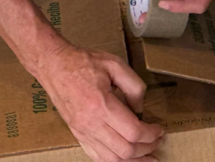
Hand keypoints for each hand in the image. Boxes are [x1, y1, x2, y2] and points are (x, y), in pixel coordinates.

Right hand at [33, 41, 163, 161]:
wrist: (54, 65)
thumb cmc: (83, 62)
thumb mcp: (115, 64)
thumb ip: (134, 86)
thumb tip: (140, 110)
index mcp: (101, 105)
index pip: (133, 132)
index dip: (151, 134)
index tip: (159, 130)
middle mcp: (90, 123)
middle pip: (125, 150)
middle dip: (146, 149)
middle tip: (157, 141)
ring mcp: (82, 131)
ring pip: (112, 159)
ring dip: (133, 160)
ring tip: (147, 157)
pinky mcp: (77, 134)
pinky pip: (97, 157)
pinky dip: (114, 161)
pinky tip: (125, 158)